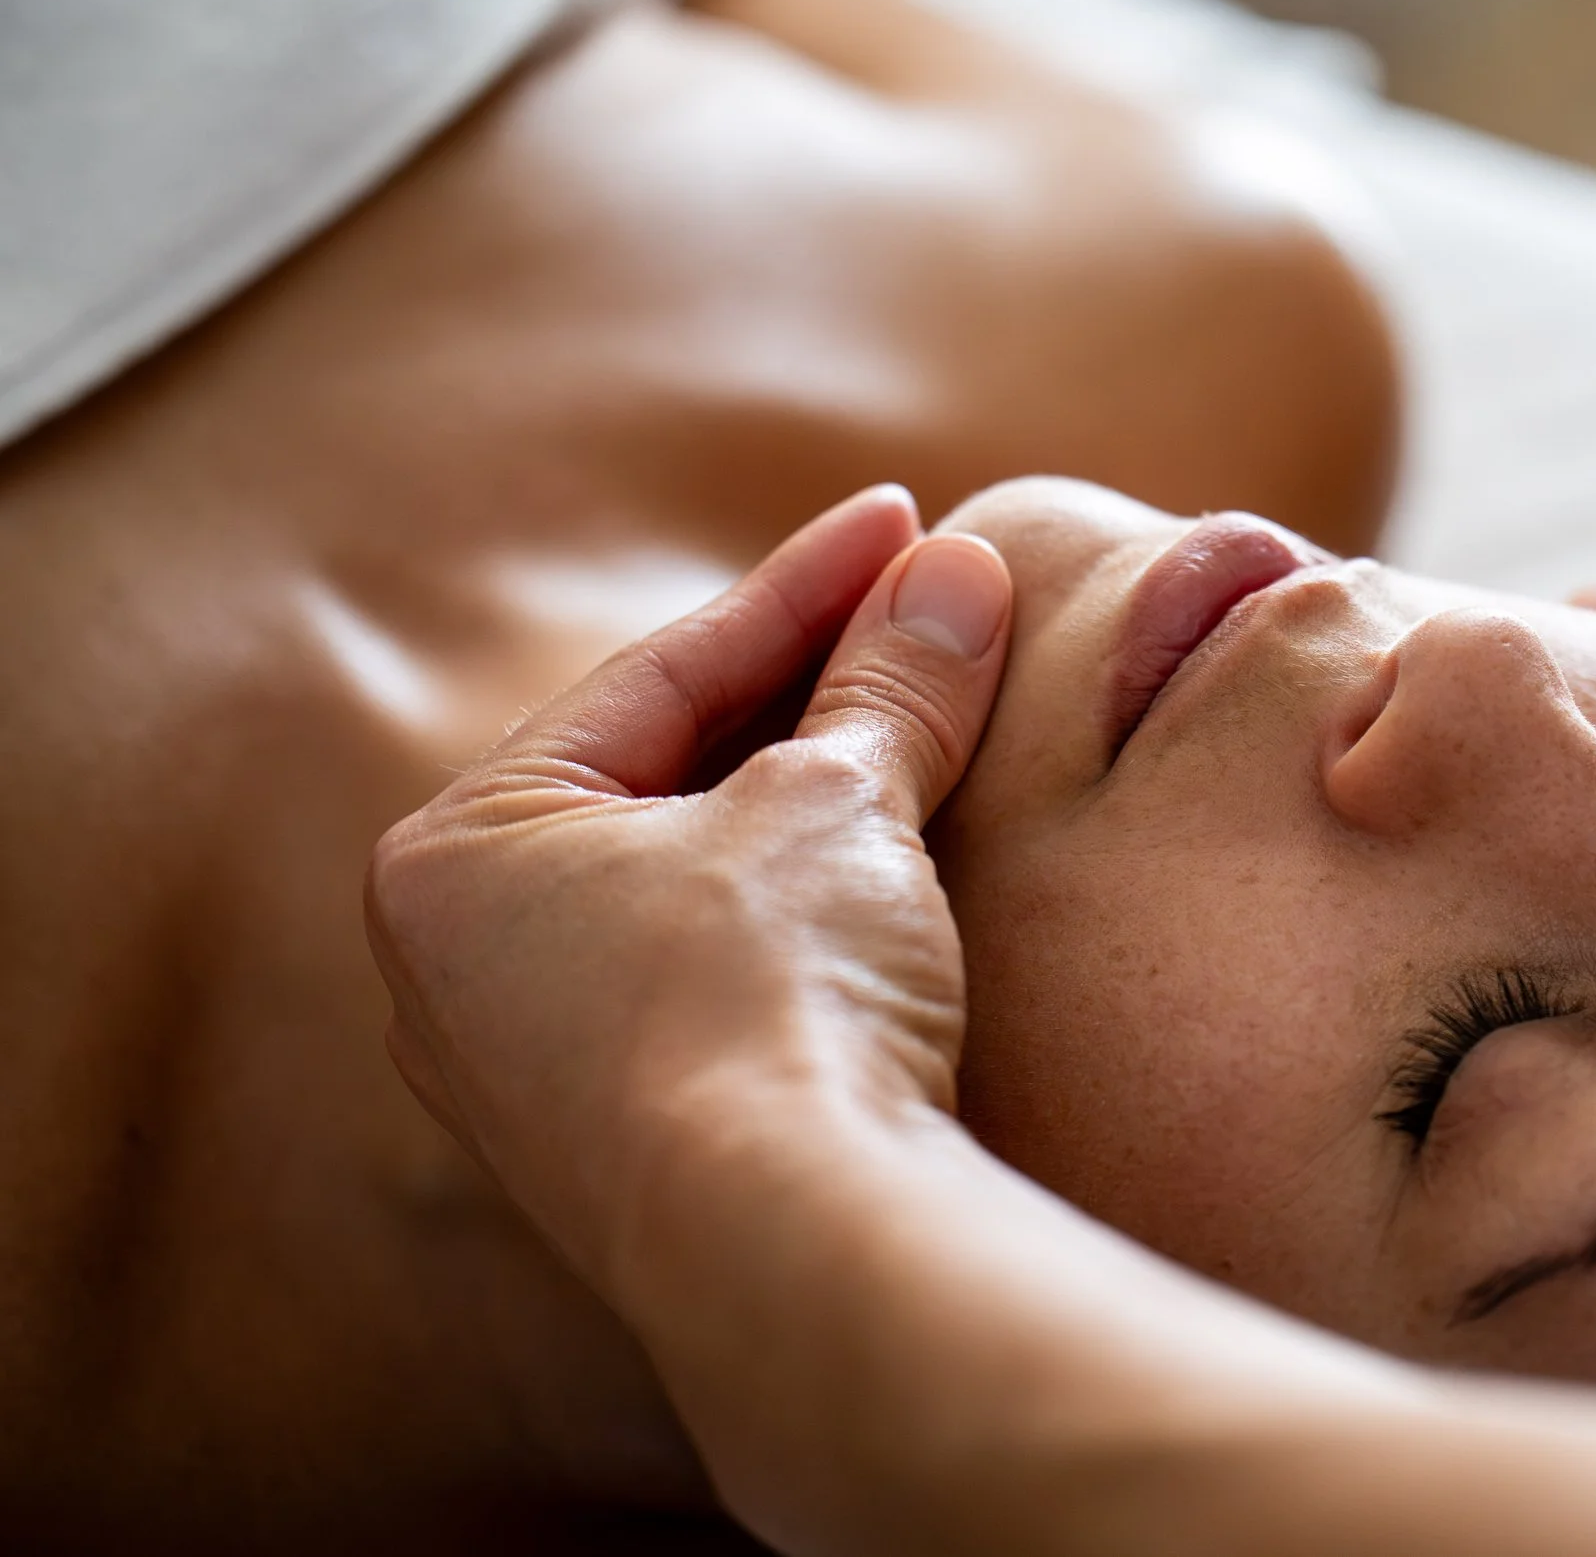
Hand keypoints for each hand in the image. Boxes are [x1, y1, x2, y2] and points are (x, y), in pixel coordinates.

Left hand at [364, 483, 1011, 1285]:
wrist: (795, 1249)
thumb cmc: (768, 1003)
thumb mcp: (838, 805)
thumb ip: (891, 681)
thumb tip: (960, 574)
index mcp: (456, 857)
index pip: (661, 677)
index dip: (805, 588)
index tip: (907, 524)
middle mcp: (463, 969)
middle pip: (668, 776)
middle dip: (807, 688)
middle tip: (922, 608)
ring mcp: (540, 1074)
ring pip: (692, 883)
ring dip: (811, 800)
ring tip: (922, 718)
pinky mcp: (630, 1147)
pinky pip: (713, 976)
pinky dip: (798, 909)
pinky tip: (880, 874)